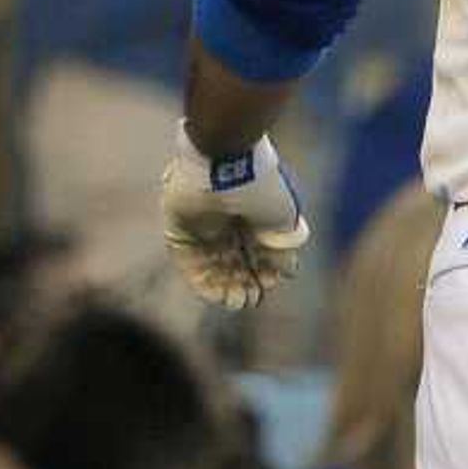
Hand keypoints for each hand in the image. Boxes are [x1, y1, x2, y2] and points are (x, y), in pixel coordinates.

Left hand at [159, 131, 309, 308]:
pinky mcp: (179, 234)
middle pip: (234, 264)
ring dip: (226, 288)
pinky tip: (220, 297)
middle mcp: (226, 225)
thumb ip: (282, 248)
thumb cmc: (260, 189)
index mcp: (251, 218)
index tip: (268, 285)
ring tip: (239, 302)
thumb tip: (287, 272)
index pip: (255, 255)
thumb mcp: (282, 220)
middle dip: (245, 284)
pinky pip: (190, 266)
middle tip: (253, 298)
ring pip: (213, 268)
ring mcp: (202, 231)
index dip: (263, 274)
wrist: (225, 166)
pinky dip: (204, 284)